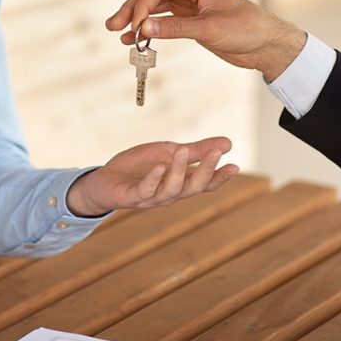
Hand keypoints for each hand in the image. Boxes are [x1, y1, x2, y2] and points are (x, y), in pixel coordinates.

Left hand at [67, 137, 238, 216]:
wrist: (105, 179)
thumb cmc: (139, 167)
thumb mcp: (169, 152)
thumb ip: (196, 150)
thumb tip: (228, 143)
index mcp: (180, 183)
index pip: (205, 184)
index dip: (220, 177)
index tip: (234, 166)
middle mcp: (169, 194)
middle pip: (193, 188)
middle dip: (206, 172)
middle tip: (215, 153)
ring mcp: (151, 197)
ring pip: (171, 190)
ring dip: (178, 171)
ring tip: (182, 151)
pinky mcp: (131, 197)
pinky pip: (145, 191)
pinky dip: (154, 179)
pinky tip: (160, 166)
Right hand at [105, 0, 306, 80]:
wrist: (265, 43)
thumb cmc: (246, 29)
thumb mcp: (209, 29)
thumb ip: (174, 28)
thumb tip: (143, 29)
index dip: (141, 6)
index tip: (134, 27)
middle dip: (131, 10)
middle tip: (112, 26)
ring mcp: (187, 1)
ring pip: (152, 7)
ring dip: (136, 20)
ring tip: (117, 34)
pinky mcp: (188, 17)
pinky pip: (161, 20)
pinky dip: (148, 29)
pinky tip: (134, 39)